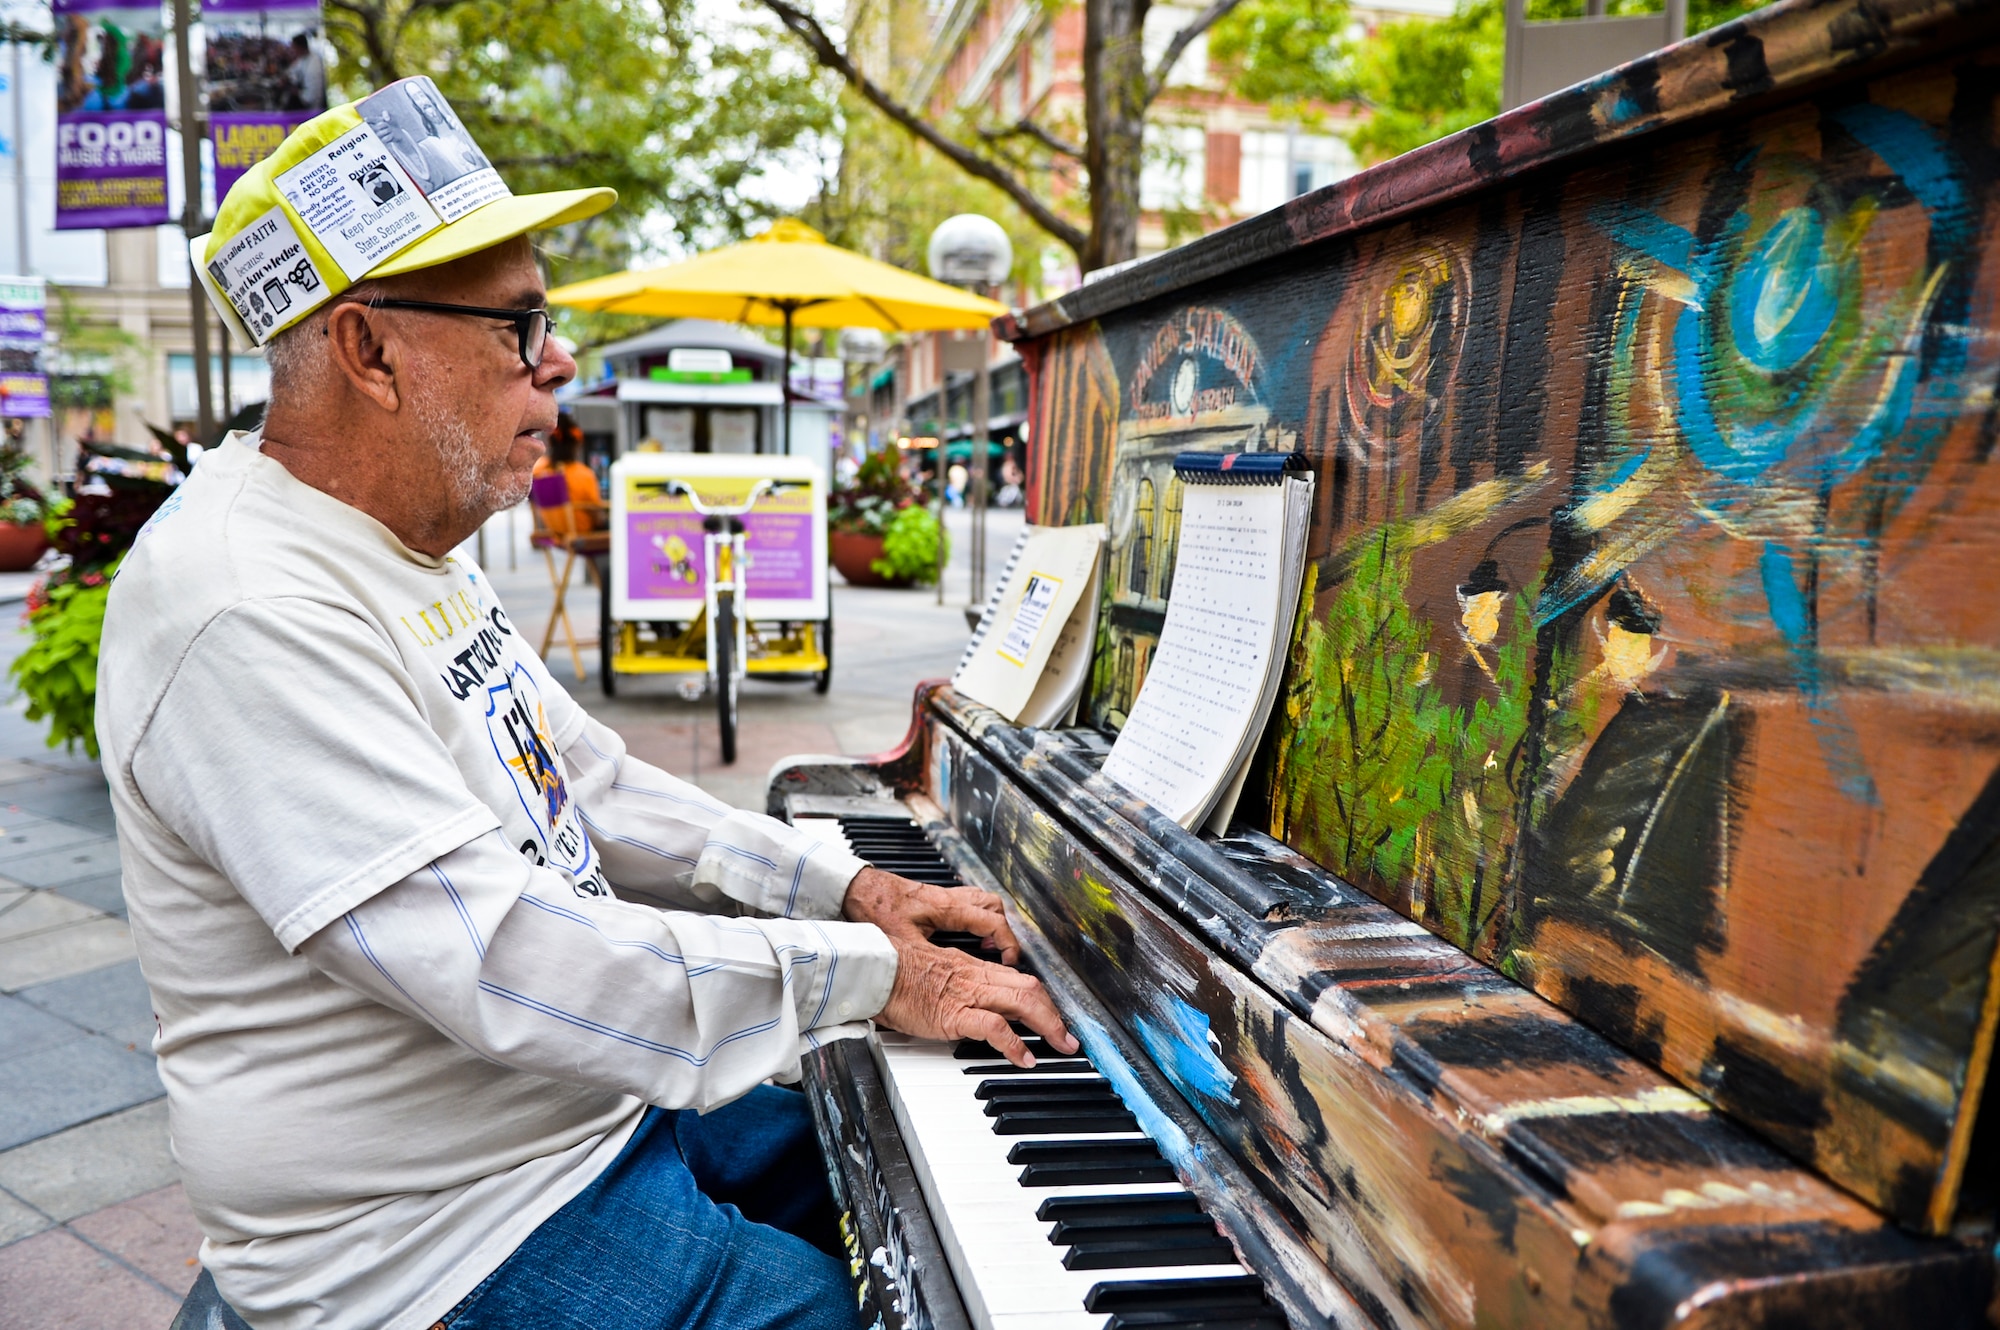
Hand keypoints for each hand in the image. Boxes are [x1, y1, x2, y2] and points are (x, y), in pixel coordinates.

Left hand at [841, 867, 1020, 963]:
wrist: (858, 887)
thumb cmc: (877, 907)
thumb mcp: (902, 940)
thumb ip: (924, 958)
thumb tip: (938, 982)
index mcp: (948, 908)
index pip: (992, 922)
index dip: (1007, 943)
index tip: (1011, 962)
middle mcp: (950, 899)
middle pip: (994, 908)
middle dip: (1004, 932)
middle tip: (1002, 955)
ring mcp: (944, 896)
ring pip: (983, 902)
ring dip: (991, 922)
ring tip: (989, 945)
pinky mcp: (934, 898)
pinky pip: (967, 903)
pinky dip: (974, 918)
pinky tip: (965, 934)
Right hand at [842, 867, 1076, 1066]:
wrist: (874, 970)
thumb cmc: (895, 973)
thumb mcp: (935, 974)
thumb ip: (955, 983)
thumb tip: (968, 1001)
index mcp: (972, 968)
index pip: (1019, 979)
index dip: (1042, 999)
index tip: (1054, 1016)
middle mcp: (976, 978)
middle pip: (1030, 988)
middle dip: (1055, 1014)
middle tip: (1069, 1037)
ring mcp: (967, 995)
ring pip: (1022, 1002)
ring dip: (1048, 1026)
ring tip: (1061, 1047)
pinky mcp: (954, 1014)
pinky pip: (994, 1026)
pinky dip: (1015, 1044)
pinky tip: (1025, 1058)